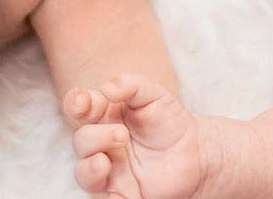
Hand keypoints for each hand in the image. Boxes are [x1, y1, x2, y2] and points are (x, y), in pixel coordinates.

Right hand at [64, 74, 203, 198]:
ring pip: (84, 174)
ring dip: (89, 168)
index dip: (75, 103)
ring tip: (105, 162)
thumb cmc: (169, 120)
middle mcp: (102, 144)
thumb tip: (106, 88)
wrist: (196, 151)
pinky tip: (117, 195)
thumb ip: (131, 84)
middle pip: (81, 141)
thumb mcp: (154, 94)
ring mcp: (110, 171)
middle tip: (123, 135)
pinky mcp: (123, 195)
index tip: (83, 102)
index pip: (78, 108)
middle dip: (97, 137)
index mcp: (104, 116)